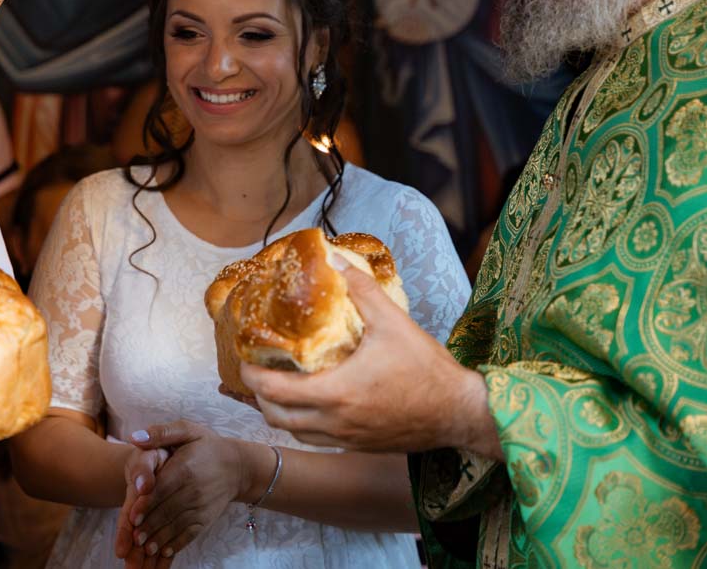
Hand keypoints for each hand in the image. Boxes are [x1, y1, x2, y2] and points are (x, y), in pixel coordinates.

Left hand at [115, 421, 248, 565]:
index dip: (147, 504)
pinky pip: (190, 533)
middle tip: (133, 538)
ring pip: (177, 525)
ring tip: (144, 549)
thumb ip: (160, 433)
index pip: (162, 488)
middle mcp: (193, 490)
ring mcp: (201, 507)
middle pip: (167, 510)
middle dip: (150, 526)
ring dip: (160, 539)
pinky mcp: (206, 518)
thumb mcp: (186, 430)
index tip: (132, 516)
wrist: (238, 466)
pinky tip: (164, 552)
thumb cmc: (206, 445)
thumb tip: (135, 437)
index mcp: (185, 468)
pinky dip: (177, 544)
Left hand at [242, 262, 495, 455]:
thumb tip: (335, 260)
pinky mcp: (361, 446)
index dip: (251, 376)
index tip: (245, 359)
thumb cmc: (427, 370)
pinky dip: (303, 425)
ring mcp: (347, 438)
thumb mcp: (393, 322)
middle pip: (275, 417)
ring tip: (278, 387)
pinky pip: (318, 441)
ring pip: (295, 434)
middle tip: (258, 371)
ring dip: (279, 413)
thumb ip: (361, 290)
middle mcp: (335, 422)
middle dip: (258, 396)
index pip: (274, 391)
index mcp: (335, 393)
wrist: (461, 412)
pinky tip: (310, 404)